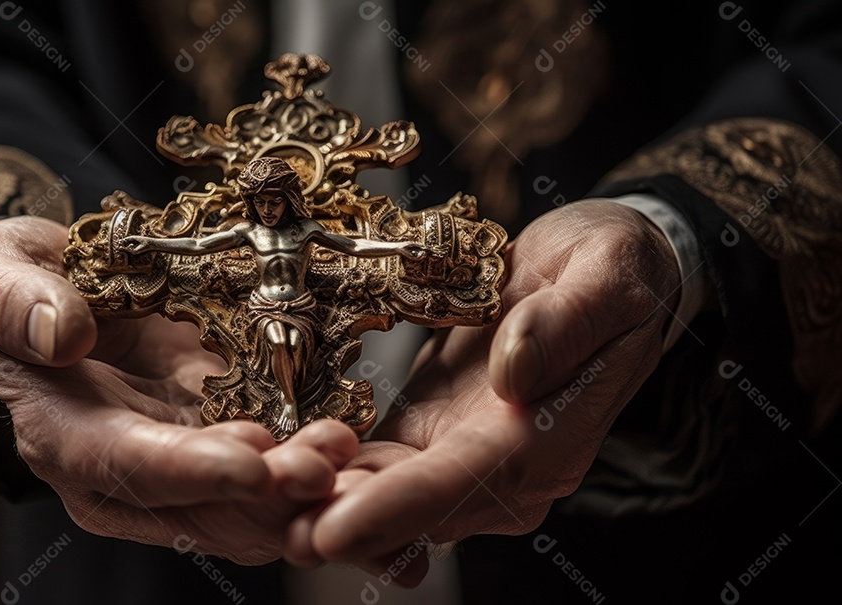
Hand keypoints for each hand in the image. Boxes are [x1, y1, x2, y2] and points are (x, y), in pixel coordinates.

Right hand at [0, 216, 358, 563]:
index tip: (249, 462)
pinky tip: (362, 455)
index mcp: (65, 435)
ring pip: (248, 507)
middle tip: (326, 465)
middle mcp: (127, 473)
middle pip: (200, 505)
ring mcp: (183, 468)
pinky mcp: (226, 445)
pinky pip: (276, 475)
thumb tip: (62, 334)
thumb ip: (14, 303)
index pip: (124, 467)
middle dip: (267, 493)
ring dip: (304, 492)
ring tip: (354, 456)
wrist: (68, 295)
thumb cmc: (21, 286)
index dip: (188, 470)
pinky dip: (318, 472)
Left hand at [286, 200, 682, 582]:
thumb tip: (514, 375)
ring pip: (383, 496)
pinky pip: (374, 465)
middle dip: (338, 520)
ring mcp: (463, 454)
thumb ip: (565, 326)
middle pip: (411, 509)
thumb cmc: (615, 269)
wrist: (603, 269)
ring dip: (321, 502)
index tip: (331, 526)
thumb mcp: (607, 275)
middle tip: (268, 520)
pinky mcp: (430, 431)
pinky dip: (330, 471)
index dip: (396, 509)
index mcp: (546, 438)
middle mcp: (502, 465)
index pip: (465, 485)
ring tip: (255, 496)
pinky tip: (279, 464)